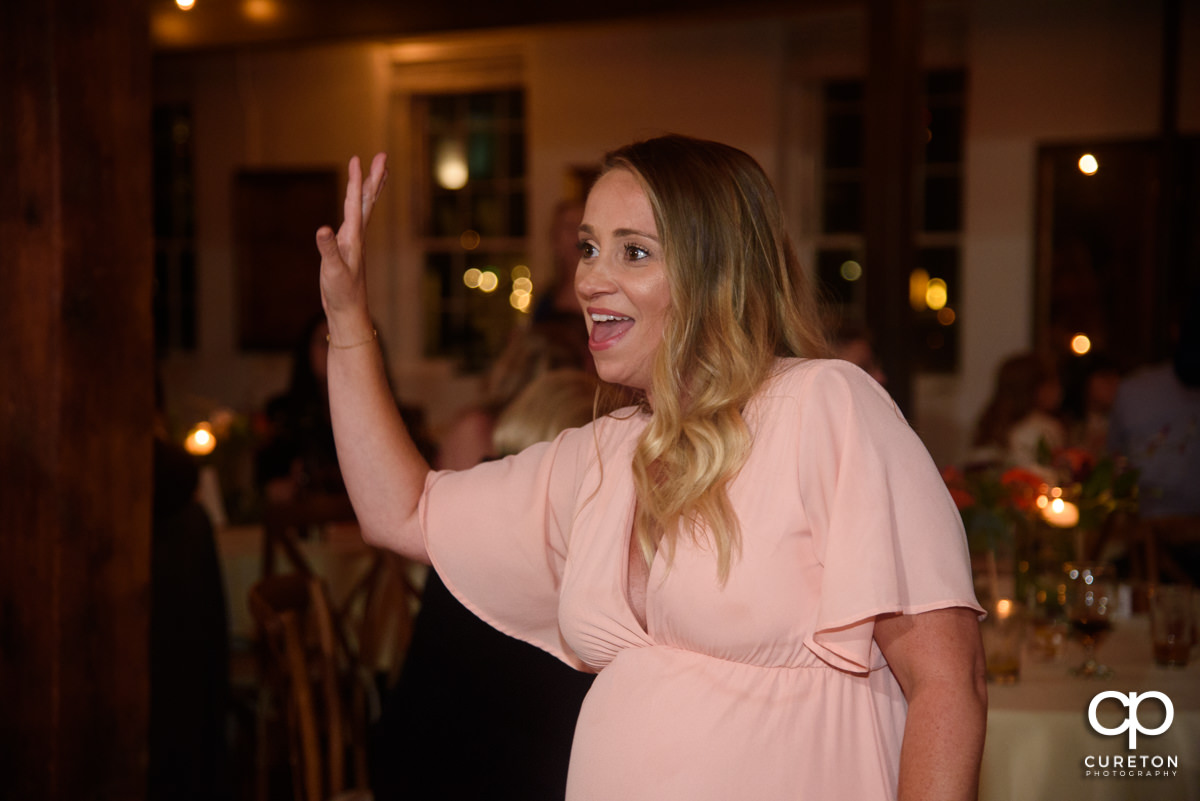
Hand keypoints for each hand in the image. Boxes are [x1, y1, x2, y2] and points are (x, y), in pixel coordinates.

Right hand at [316, 153, 387, 320]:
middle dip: (374, 176)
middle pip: (367, 200)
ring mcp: (354, 241)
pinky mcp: (348, 248)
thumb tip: (323, 229)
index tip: (357, 158)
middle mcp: (357, 235)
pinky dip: (357, 205)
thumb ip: (328, 250)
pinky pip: (355, 219)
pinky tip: (355, 203)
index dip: (356, 180)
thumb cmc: (342, 293)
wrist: (349, 312)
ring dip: (370, 188)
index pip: (355, 202)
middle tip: (382, 155)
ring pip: (364, 208)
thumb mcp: (332, 271)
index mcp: (354, 237)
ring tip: (377, 172)